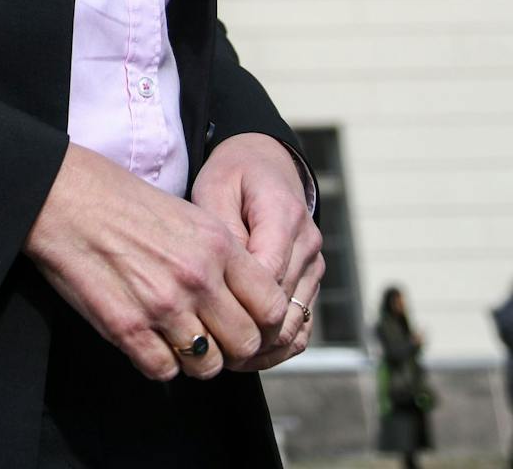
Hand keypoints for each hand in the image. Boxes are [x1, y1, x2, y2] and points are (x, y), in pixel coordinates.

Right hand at [24, 143, 290, 381]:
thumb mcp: (182, 212)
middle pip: (246, 343)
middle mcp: (196, 277)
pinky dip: (157, 361)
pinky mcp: (125, 326)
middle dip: (230, 344)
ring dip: (194, 357)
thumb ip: (217, 255)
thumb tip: (240, 297)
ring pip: (207, 364)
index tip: (245, 320)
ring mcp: (161, 304)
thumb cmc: (112, 195)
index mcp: (216, 243)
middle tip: (209, 334)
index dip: (263, 322)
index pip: (273, 308)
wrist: (56, 192)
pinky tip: (144, 338)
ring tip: (174, 337)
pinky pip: (163, 370)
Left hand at [191, 133, 323, 369]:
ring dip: (262, 346)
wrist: (265, 164)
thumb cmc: (233, 175)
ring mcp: (314, 266)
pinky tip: (245, 353)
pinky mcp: (311, 282)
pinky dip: (276, 344)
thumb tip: (224, 276)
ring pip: (296, 324)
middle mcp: (308, 244)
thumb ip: (221, 229)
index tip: (204, 319)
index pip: (268, 274)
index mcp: (284, 215)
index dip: (238, 303)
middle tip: (207, 347)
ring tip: (222, 356)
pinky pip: (302, 326)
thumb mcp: (214, 187)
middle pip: (284, 307)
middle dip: (247, 332)